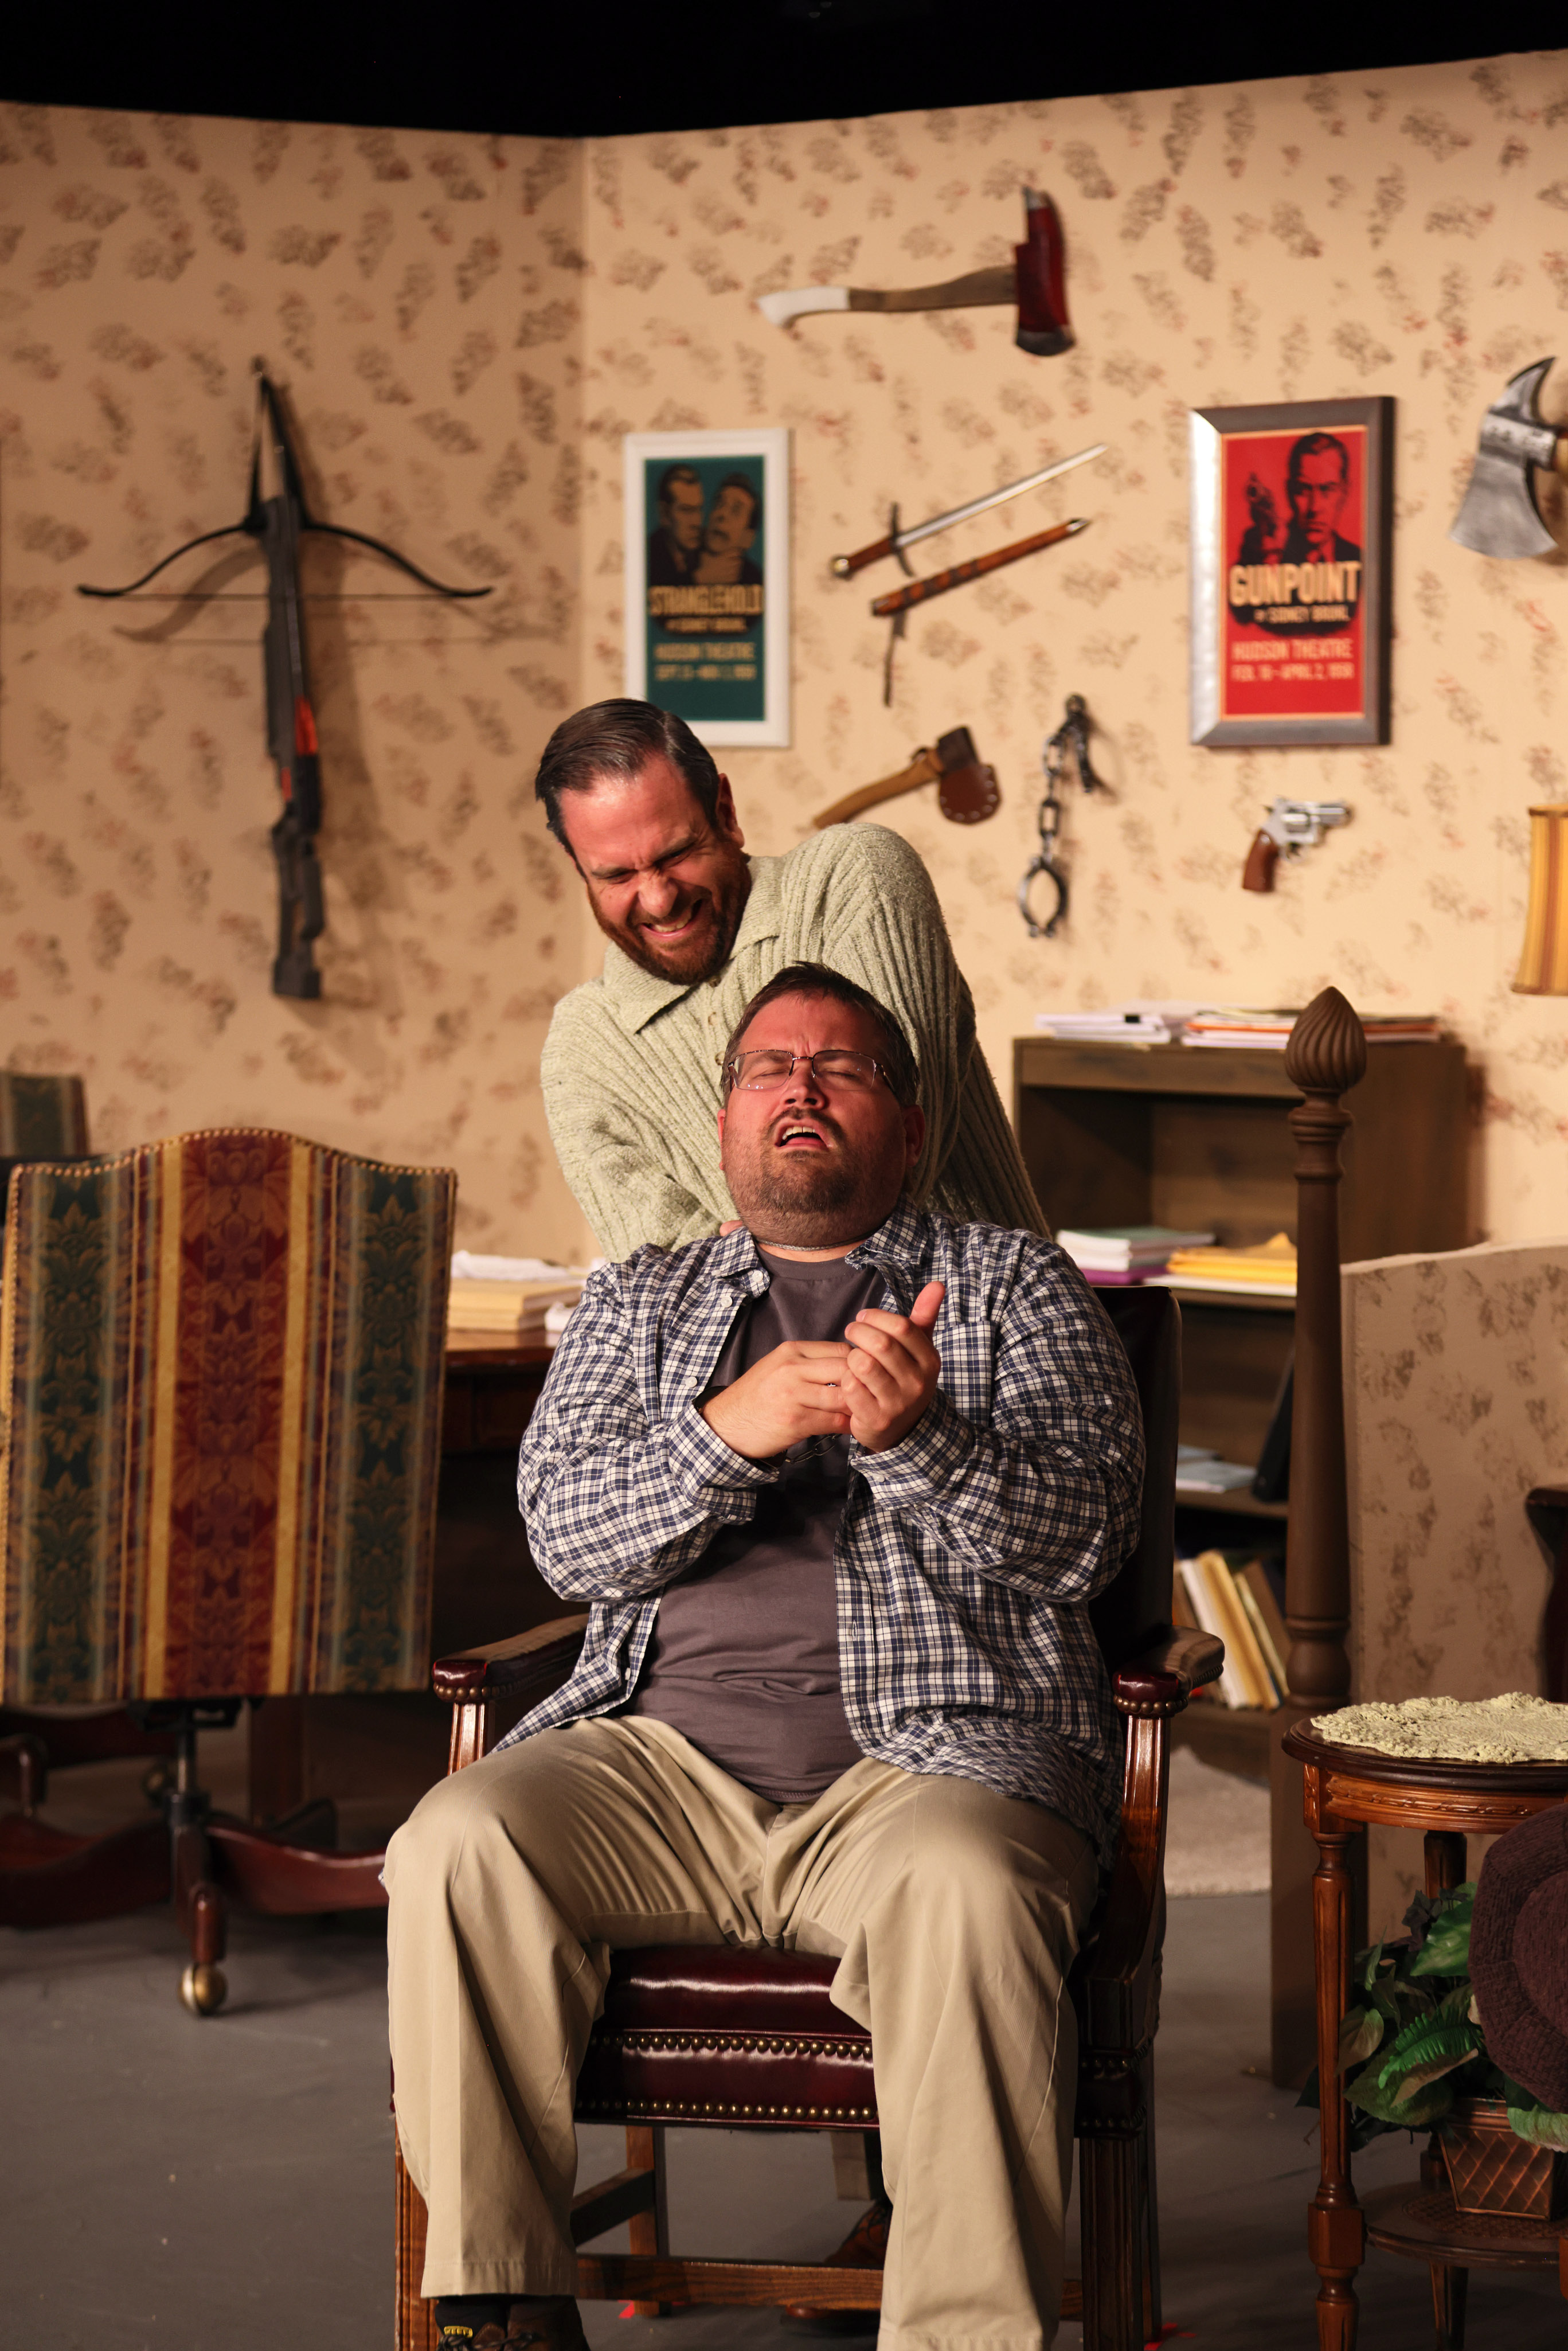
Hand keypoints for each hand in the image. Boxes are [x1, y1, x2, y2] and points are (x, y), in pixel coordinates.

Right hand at [700, 1339, 852, 1460]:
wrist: (727, 1425)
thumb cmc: (757, 1396)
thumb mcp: (777, 1366)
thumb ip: (808, 1362)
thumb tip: (847, 1362)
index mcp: (791, 1351)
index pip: (841, 1350)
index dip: (860, 1363)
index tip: (867, 1375)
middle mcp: (793, 1369)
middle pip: (846, 1369)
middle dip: (864, 1382)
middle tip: (874, 1394)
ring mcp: (793, 1395)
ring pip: (843, 1395)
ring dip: (858, 1406)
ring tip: (866, 1411)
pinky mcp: (794, 1421)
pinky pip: (833, 1421)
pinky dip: (848, 1425)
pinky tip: (852, 1427)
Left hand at [840, 1280, 944, 1452]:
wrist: (902, 1428)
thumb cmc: (905, 1377)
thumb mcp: (919, 1348)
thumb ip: (925, 1316)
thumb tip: (938, 1283)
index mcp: (930, 1361)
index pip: (902, 1327)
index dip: (876, 1317)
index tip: (863, 1318)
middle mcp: (918, 1383)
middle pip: (880, 1344)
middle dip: (859, 1332)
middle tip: (851, 1331)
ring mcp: (898, 1403)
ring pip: (863, 1364)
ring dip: (851, 1356)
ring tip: (852, 1356)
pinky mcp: (877, 1419)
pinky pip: (851, 1387)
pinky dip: (845, 1379)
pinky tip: (849, 1379)